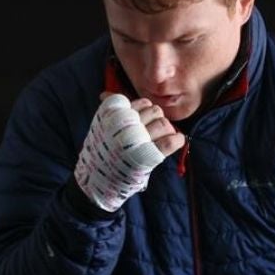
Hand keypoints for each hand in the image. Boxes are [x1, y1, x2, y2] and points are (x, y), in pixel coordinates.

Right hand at [74, 92, 184, 211]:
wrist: (97, 180)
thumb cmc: (101, 153)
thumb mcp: (100, 128)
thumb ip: (109, 112)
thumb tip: (104, 94)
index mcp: (116, 117)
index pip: (142, 104)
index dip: (146, 109)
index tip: (144, 119)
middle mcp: (127, 126)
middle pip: (155, 111)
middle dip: (158, 118)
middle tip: (155, 129)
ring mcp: (137, 141)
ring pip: (163, 124)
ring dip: (168, 129)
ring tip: (164, 136)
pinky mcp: (147, 156)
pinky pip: (169, 142)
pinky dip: (177, 139)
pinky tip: (177, 140)